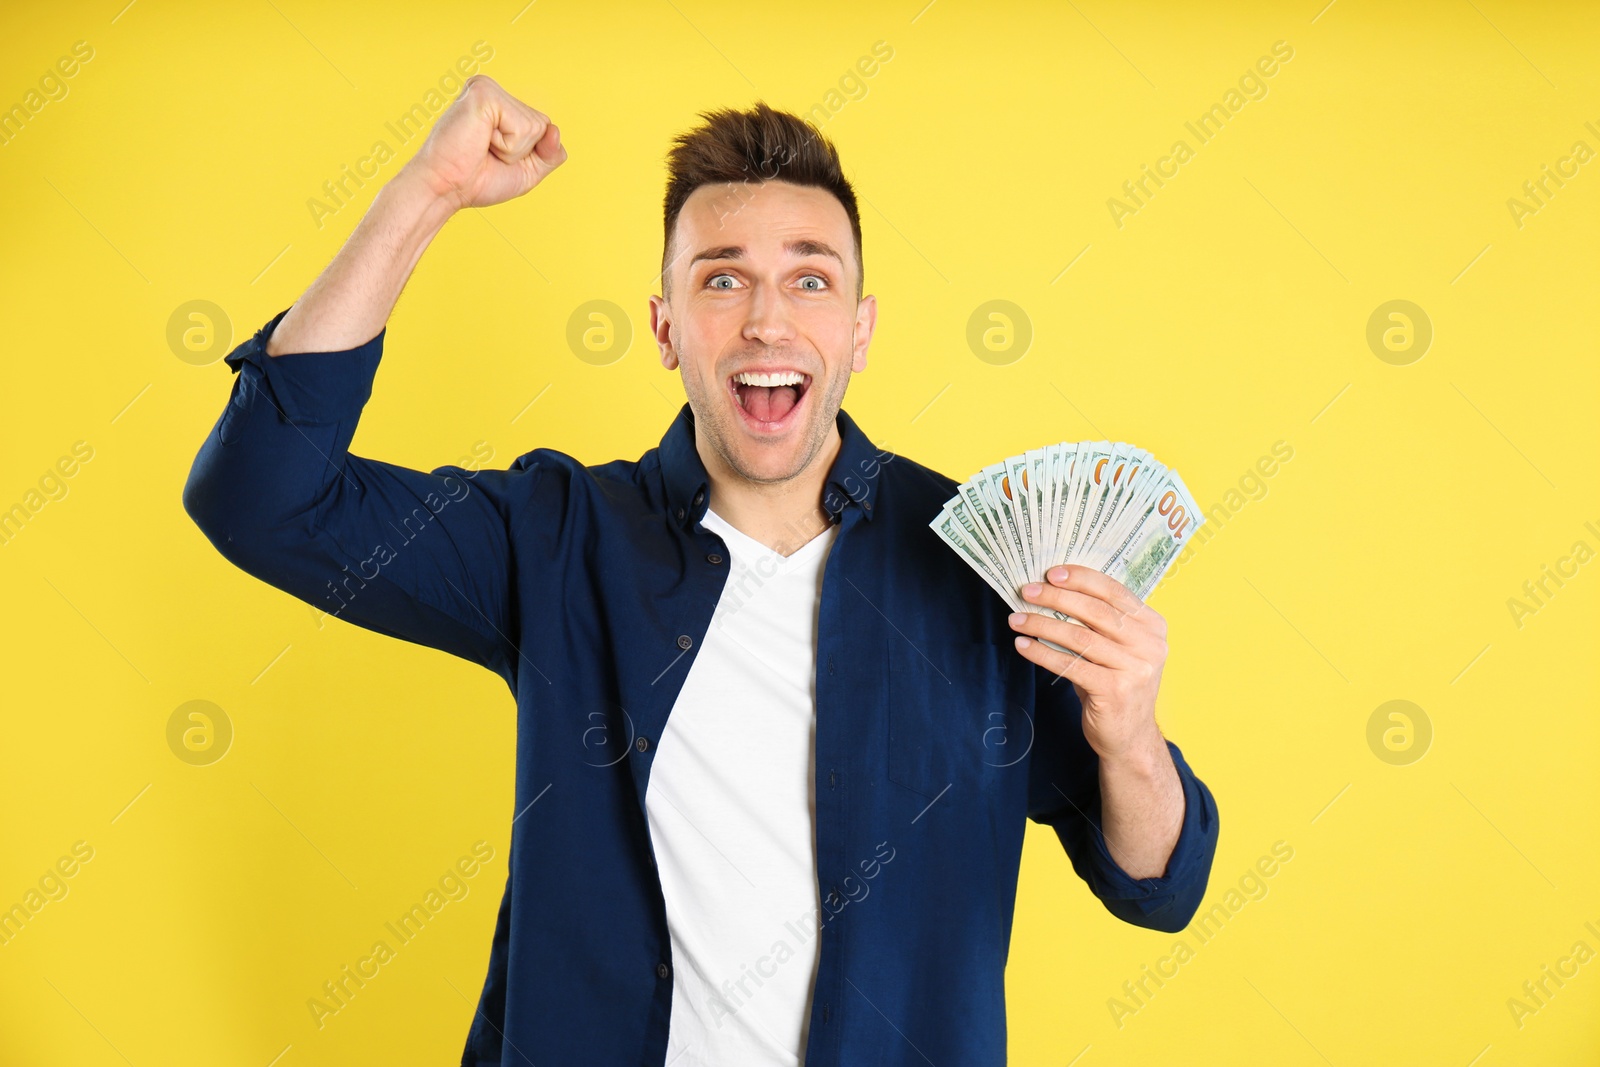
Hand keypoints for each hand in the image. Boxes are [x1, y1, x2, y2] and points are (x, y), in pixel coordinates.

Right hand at [405, 74, 567, 210]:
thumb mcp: (527, 171)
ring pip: (536, 126)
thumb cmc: (478, 180)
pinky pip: (523, 126)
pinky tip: (481, 141)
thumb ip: (550, 154)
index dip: (529, 153)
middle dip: (522, 151)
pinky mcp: (484, 93)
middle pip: (543, 124)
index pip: (543, 127)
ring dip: (513, 150)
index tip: (495, 157)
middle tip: (487, 154)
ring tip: (483, 148)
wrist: (447, 189)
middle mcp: (494, 92)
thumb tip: (555, 130)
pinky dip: (507, 145)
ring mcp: (488, 89)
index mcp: (500, 105)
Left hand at [1008, 565, 1167, 763]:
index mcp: (1152, 626)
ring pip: (1079, 637)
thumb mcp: (1116, 648)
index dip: (1081, 579)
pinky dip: (1042, 653)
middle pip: (1095, 611)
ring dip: (1042, 625)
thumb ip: (1098, 622)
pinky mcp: (1115, 691)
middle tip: (1026, 591)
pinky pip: (1070, 665)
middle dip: (1056, 597)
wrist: (1130, 737)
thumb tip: (1052, 590)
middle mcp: (1149, 645)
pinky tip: (1023, 645)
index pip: (1114, 592)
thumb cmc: (1115, 684)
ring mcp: (1135, 669)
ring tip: (1016, 619)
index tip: (1051, 573)